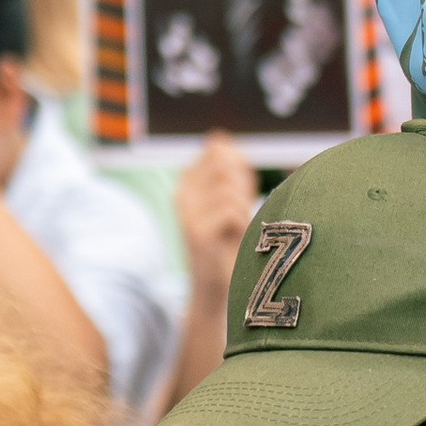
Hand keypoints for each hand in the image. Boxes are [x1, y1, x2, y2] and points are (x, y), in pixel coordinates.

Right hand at [176, 134, 258, 298]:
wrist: (216, 290)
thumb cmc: (228, 243)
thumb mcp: (229, 200)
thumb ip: (228, 169)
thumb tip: (218, 136)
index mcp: (188, 181)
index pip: (218, 149)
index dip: (240, 167)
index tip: (243, 192)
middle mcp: (181, 193)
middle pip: (223, 163)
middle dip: (243, 184)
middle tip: (243, 210)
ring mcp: (186, 213)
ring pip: (228, 188)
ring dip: (243, 208)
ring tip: (239, 228)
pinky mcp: (197, 233)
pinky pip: (231, 211)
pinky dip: (243, 225)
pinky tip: (235, 239)